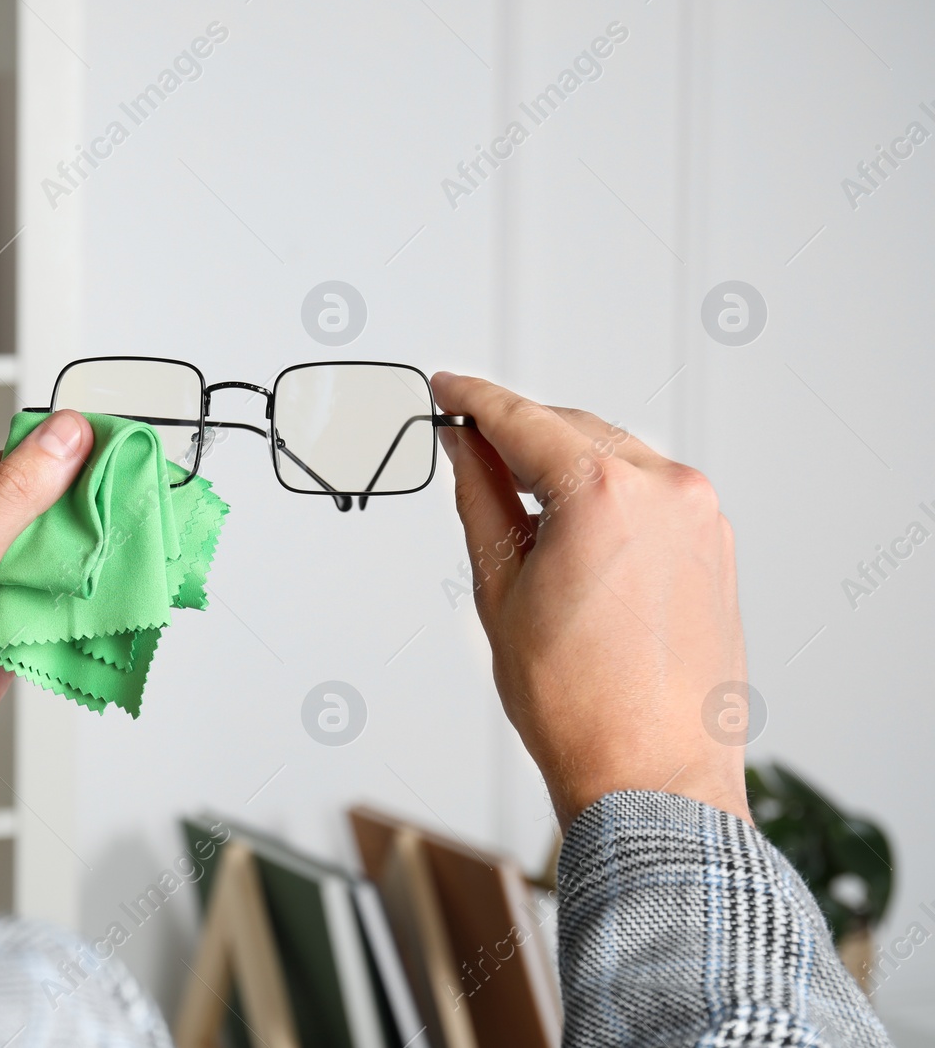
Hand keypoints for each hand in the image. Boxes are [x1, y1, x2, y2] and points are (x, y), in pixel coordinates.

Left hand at [0, 411, 92, 858]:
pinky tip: (110, 600)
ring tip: (132, 550)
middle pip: (23, 519)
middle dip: (74, 517)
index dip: (51, 461)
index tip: (108, 451)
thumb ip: (11, 500)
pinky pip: (43, 620)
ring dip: (79, 567)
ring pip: (39, 570)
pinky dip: (75, 614)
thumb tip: (61, 438)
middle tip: (133, 503)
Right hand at [432, 373, 749, 829]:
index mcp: (604, 492)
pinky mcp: (716, 544)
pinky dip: (605, 493)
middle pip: (572, 430)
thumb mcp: (500, 587)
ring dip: (562, 465)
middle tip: (465, 445)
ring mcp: (701, 516)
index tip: (446, 389)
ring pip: (614, 456)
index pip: (521, 419)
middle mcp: (666, 490)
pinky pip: (650, 491)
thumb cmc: (580, 703)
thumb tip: (465, 450)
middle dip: (516, 434)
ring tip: (514, 502)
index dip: (472, 400)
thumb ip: (480, 498)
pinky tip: (570, 526)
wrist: (652, 774)